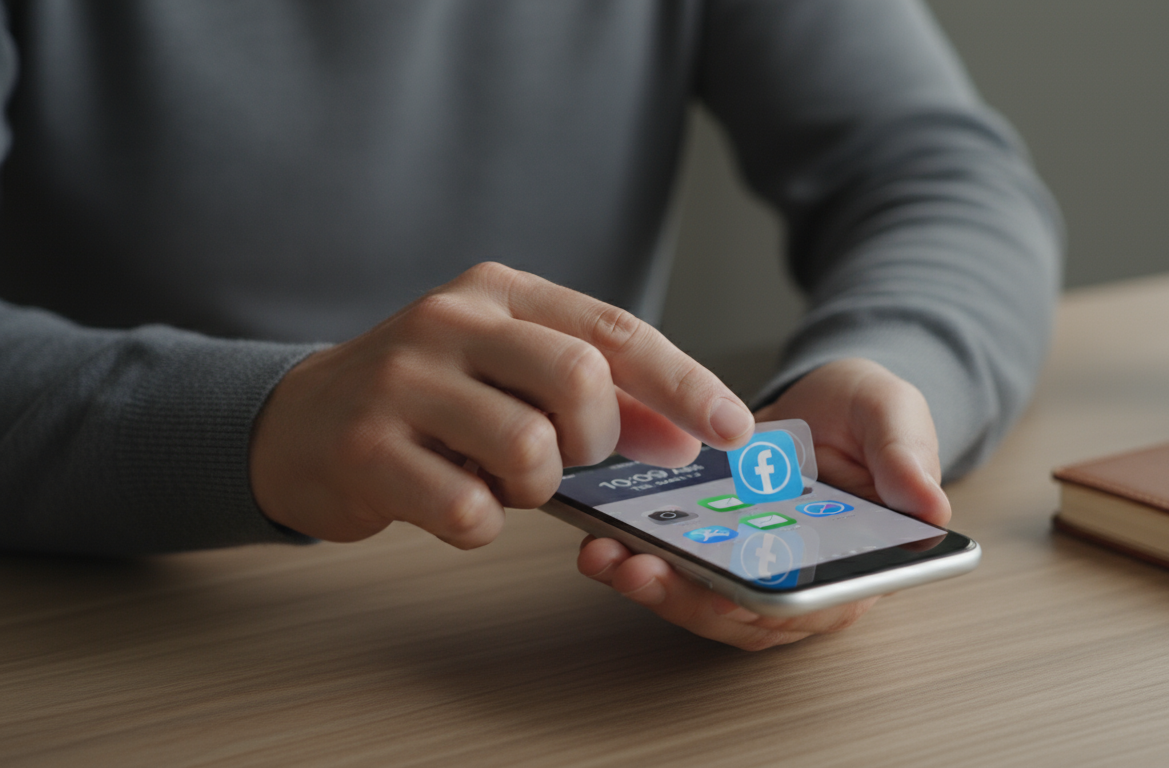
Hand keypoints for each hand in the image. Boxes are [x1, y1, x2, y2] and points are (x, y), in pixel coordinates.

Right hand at [250, 262, 754, 546]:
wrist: (298, 423)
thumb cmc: (426, 401)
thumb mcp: (511, 377)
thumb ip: (597, 400)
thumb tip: (684, 439)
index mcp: (500, 292)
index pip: (615, 330)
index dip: (685, 383)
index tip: (732, 429)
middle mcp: (451, 320)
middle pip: (580, 379)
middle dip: (599, 440)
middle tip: (574, 457)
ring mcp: (402, 380)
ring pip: (527, 447)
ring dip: (534, 487)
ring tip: (499, 479)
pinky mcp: (365, 446)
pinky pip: (466, 508)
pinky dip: (480, 525)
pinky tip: (456, 503)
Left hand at [577, 357, 947, 649]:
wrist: (822, 399)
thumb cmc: (865, 414)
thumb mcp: (894, 414)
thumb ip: (907, 456)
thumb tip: (932, 508)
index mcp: (860, 563)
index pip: (813, 602)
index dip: (768, 605)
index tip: (728, 592)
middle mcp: (801, 579)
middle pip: (745, 614)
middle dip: (689, 597)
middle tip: (640, 570)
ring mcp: (752, 568)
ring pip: (703, 599)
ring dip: (652, 584)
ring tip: (608, 556)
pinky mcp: (712, 549)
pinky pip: (675, 567)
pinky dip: (637, 558)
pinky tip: (603, 537)